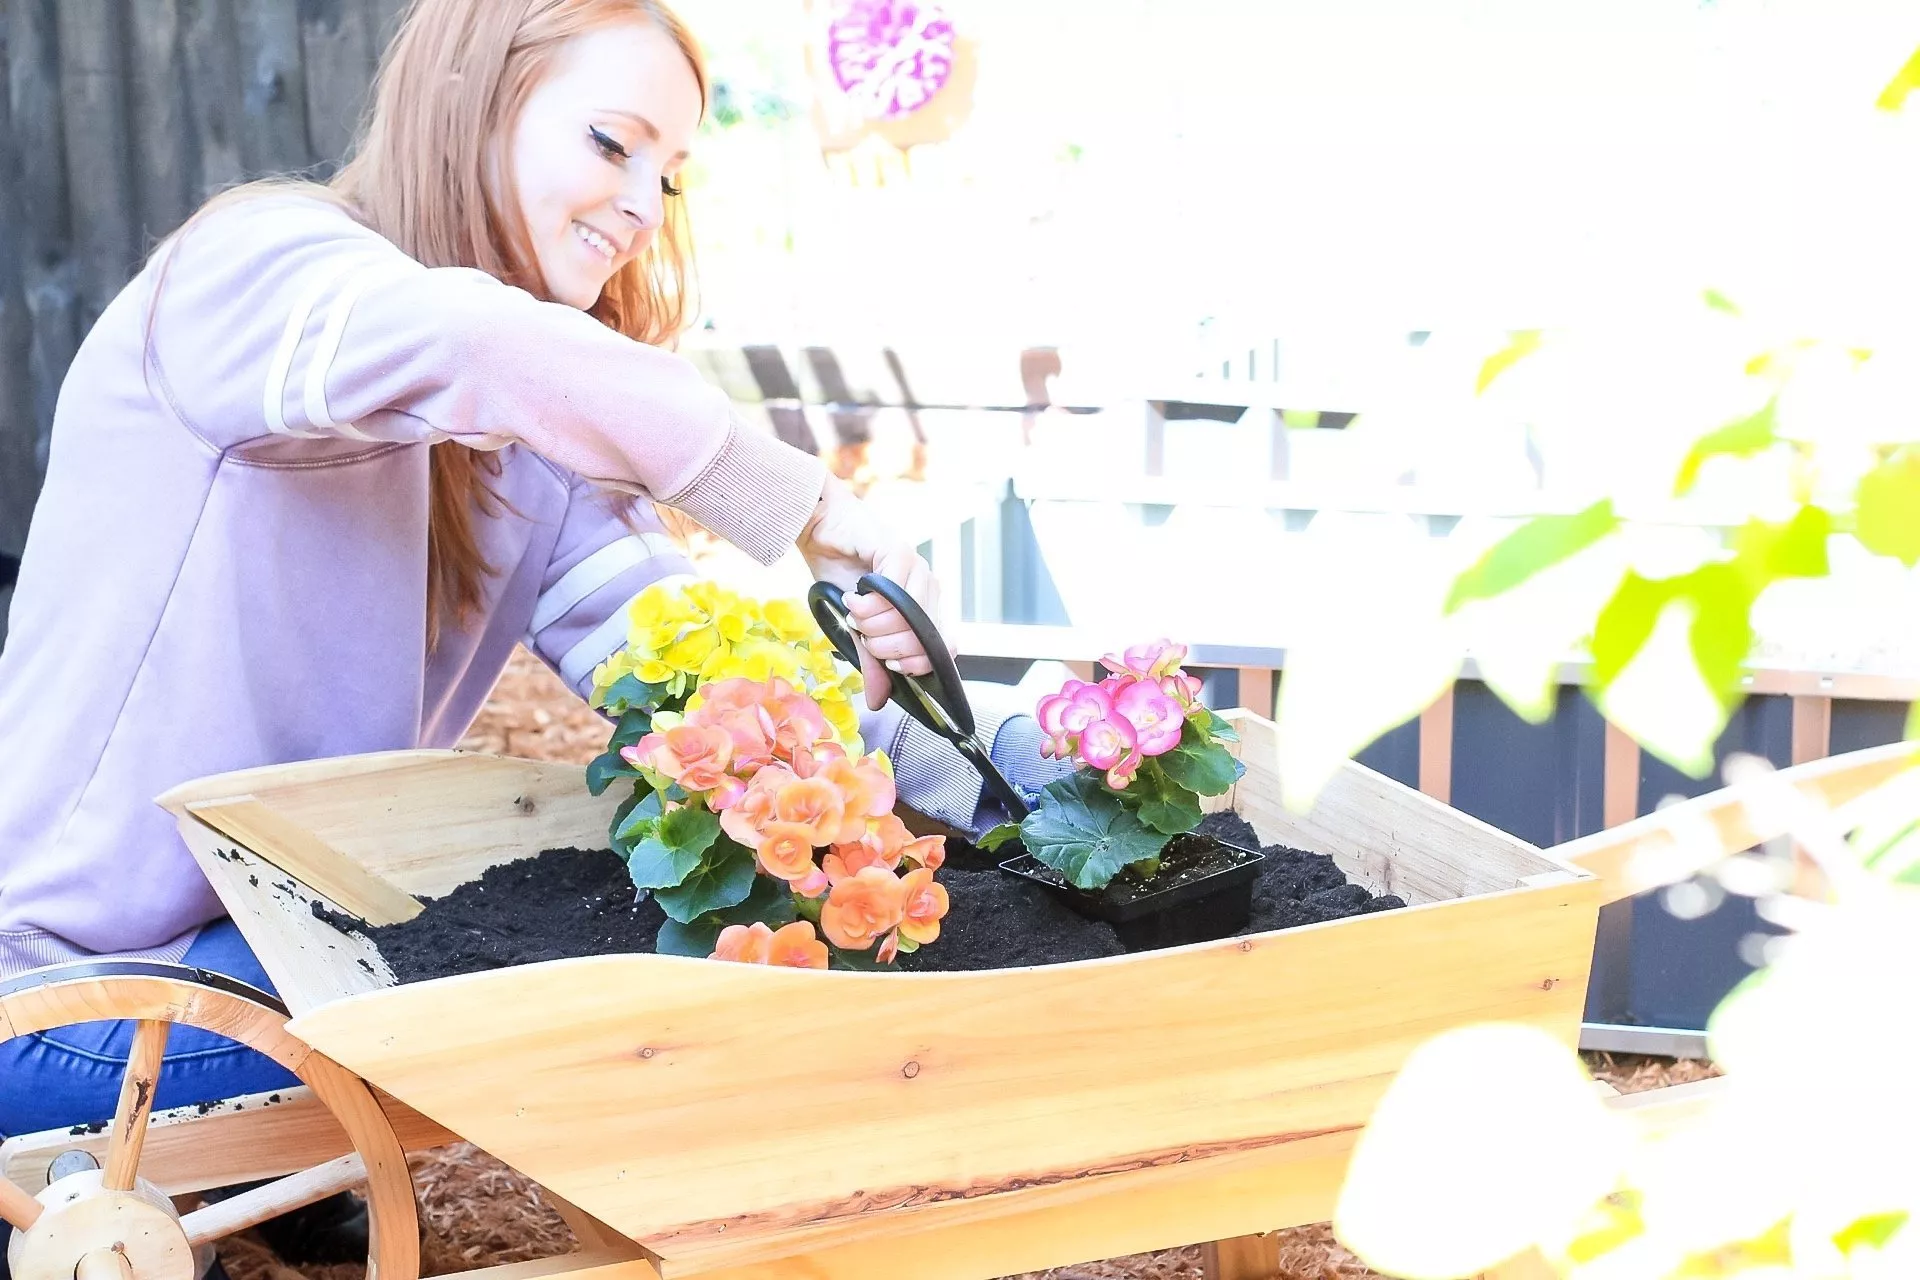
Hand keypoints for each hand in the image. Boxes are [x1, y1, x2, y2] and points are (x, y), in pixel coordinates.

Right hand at [796, 475, 945, 709]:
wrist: (820, 531)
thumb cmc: (839, 575)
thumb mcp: (855, 629)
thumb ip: (872, 662)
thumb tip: (878, 701)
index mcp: (923, 607)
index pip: (942, 648)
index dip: (917, 664)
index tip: (888, 665)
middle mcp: (927, 588)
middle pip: (923, 637)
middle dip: (886, 646)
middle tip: (862, 632)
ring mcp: (917, 568)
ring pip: (909, 617)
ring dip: (875, 625)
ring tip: (855, 613)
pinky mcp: (899, 551)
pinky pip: (893, 592)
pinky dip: (869, 604)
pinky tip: (852, 598)